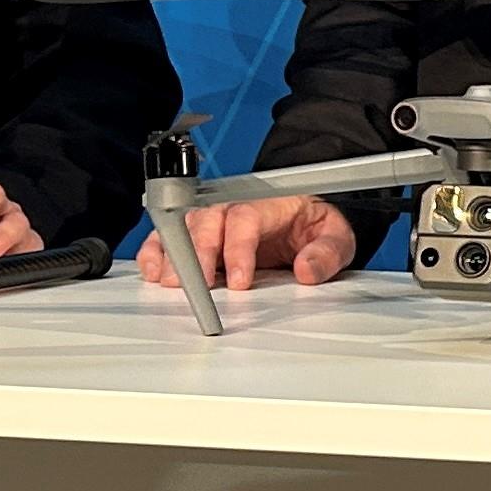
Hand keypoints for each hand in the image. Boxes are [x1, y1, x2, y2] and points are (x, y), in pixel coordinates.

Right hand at [138, 193, 358, 292]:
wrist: (305, 215)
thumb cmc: (314, 226)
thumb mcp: (337, 237)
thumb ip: (327, 253)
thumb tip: (308, 270)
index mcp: (268, 204)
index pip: (246, 219)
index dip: (239, 249)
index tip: (239, 280)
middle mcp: (234, 207)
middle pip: (208, 221)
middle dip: (199, 253)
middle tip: (197, 285)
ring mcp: (213, 218)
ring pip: (184, 226)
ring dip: (173, 254)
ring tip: (167, 281)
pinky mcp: (199, 233)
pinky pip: (171, 236)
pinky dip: (158, 251)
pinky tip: (154, 270)